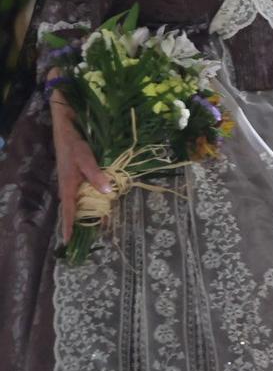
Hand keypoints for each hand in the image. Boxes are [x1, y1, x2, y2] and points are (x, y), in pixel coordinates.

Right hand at [50, 98, 109, 243]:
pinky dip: (91, 200)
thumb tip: (108, 192)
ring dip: (87, 212)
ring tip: (99, 225)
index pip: (67, 210)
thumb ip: (96, 175)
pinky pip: (83, 194)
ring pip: (80, 202)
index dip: (68, 225)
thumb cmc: (74, 144)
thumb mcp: (86, 158)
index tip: (67, 241)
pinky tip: (101, 203)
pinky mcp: (76, 177)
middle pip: (74, 210)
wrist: (66, 129)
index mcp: (68, 186)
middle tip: (89, 237)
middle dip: (80, 223)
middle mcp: (68, 187)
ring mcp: (72, 183)